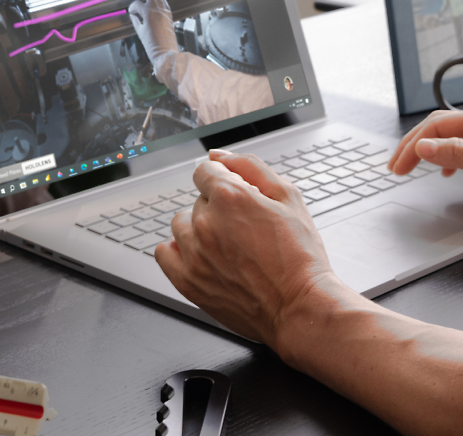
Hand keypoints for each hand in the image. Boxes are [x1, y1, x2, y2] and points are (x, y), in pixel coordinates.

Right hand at [127, 0, 176, 60]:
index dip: (131, 7)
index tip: (130, 12)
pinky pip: (164, 1)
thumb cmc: (152, 45)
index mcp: (148, 12)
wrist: (165, 52)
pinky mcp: (169, 14)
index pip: (137, 4)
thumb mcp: (140, 32)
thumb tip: (133, 15)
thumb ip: (135, 21)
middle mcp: (157, 8)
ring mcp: (165, 11)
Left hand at [154, 151, 342, 344]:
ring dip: (199, 227)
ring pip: (181, 223)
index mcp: (230, 197)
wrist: (299, 307)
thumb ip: (250, 166)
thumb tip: (219, 155)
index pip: (205, 171)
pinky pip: (163, 253)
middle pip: (198, 199)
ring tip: (227, 244)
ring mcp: (194, 254)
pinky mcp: (188, 282)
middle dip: (219, 206)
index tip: (238, 195)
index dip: (225, 180)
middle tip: (246, 227)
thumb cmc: (299, 256)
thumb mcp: (288, 197)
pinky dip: (178, 250)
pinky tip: (201, 255)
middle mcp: (206, 223)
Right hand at [387, 104, 462, 225]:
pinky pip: (461, 150)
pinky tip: (442, 171)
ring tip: (410, 165)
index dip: (414, 144)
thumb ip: (457, 153)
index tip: (399, 164)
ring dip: (427, 151)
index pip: (438, 125)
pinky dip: (444, 159)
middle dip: (415, 145)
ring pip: (448, 139)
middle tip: (396, 165)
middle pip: (440, 129)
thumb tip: (425, 145)